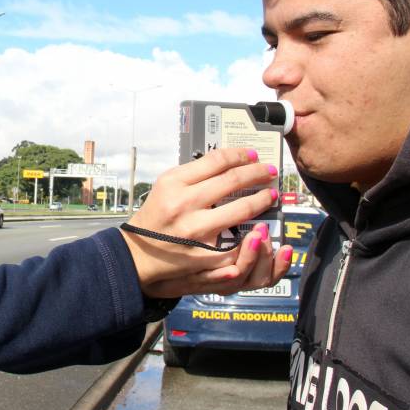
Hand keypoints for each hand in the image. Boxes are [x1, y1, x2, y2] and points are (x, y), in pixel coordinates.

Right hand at [120, 147, 292, 297]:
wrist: (139, 254)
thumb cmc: (154, 218)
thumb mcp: (165, 187)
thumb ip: (193, 174)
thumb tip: (229, 163)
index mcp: (173, 183)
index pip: (216, 160)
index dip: (239, 155)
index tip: (252, 155)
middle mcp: (184, 204)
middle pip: (232, 181)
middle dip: (257, 173)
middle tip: (269, 171)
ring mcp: (196, 230)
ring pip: (242, 209)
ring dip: (262, 199)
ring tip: (270, 195)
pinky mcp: (205, 253)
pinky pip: (237, 240)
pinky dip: (251, 231)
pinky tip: (259, 225)